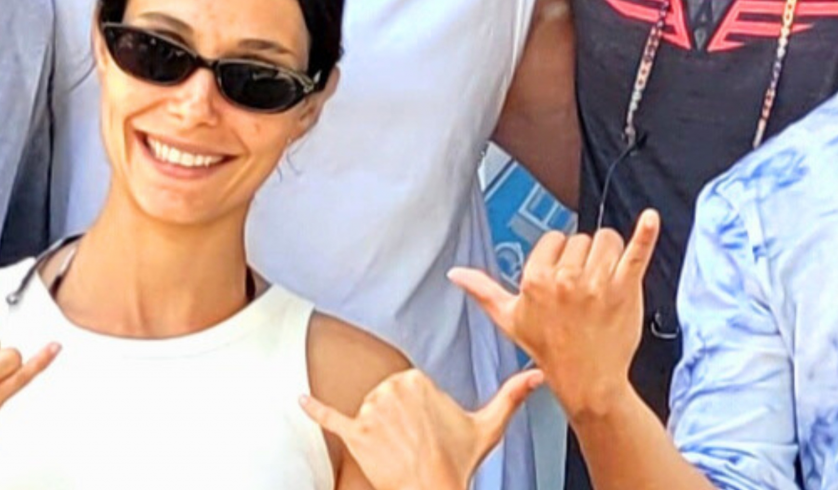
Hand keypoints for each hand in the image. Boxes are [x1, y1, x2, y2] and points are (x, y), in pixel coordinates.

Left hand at [300, 367, 542, 489]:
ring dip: (377, 431)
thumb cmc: (458, 461)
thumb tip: (538, 376)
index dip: (416, 410)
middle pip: (385, 395)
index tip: (426, 427)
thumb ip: (512, 395)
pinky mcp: (354, 434)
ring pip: (367, 411)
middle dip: (397, 420)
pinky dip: (313, 409)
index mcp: (418, 379)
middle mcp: (391, 389)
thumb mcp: (488, 424)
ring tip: (398, 450)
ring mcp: (370, 412)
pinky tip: (299, 400)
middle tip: (415, 442)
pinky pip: (329, 417)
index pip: (407, 384)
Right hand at [450, 209, 656, 420]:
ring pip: (608, 241)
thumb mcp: (510, 320)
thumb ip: (483, 291)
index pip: (554, 239)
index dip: (560, 257)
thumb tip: (456, 274)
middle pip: (582, 238)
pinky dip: (646, 234)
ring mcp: (597, 282)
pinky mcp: (626, 288)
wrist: (587, 381)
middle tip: (584, 291)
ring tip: (605, 285)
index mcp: (535, 279)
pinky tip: (650, 219)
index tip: (563, 281)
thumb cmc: (549, 350)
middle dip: (585, 259)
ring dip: (610, 256)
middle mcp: (565, 278)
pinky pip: (636, 253)